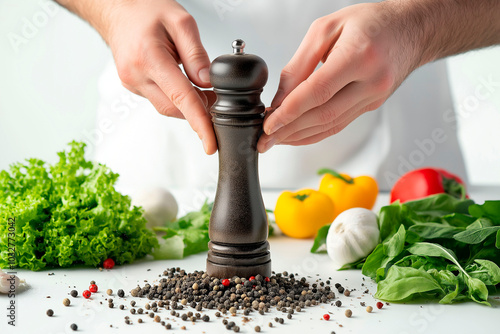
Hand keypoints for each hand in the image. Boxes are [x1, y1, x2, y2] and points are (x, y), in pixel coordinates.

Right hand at [101, 0, 216, 153]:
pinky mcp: (133, 85)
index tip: (210, 143)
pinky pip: (159, 100)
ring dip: (187, 105)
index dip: (199, 123)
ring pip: (167, 107)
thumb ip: (197, 55)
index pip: (181, 98)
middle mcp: (136, 74)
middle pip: (174, 108)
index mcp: (149, 57)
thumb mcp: (181, 22)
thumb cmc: (146, 9)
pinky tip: (185, 87)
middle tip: (218, 101)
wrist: (117, 8)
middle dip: (198, 111)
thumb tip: (208, 83)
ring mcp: (132, 82)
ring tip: (203, 92)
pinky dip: (176, 99)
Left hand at [257, 2, 420, 152]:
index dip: (289, 112)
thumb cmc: (371, 22)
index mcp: (359, 56)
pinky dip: (316, 133)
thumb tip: (280, 97)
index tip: (268, 124)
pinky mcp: (372, 105)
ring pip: (331, 125)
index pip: (317, 93)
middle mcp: (371, 82)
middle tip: (264, 139)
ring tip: (276, 140)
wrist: (412, 29)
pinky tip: (298, 136)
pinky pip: (339, 124)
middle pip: (323, 115)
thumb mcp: (327, 28)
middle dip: (289, 130)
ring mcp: (374, 97)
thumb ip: (300, 64)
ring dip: (300, 136)